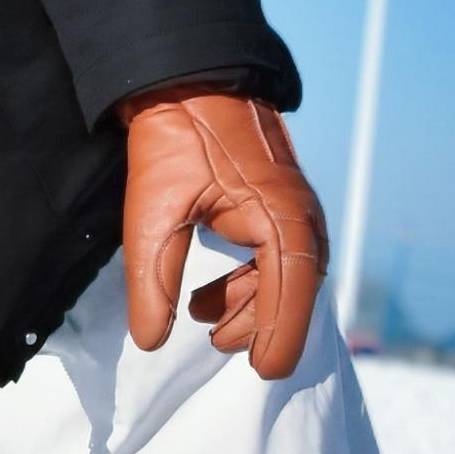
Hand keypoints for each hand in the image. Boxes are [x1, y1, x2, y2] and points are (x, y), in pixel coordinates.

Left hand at [119, 88, 328, 375]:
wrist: (188, 81)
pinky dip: (250, 284)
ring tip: (204, 316)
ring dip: (250, 305)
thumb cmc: (175, 140)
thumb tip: (152, 341)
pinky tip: (209, 296)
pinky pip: (278, 260)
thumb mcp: (154, 214)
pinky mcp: (280, 208)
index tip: (263, 372)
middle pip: (294, 294)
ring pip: (287, 280)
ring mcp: (296, 212)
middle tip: (214, 342)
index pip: (291, 295)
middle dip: (259, 326)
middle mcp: (302, 219)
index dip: (278, 338)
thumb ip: (152, 282)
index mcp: (282, 220)